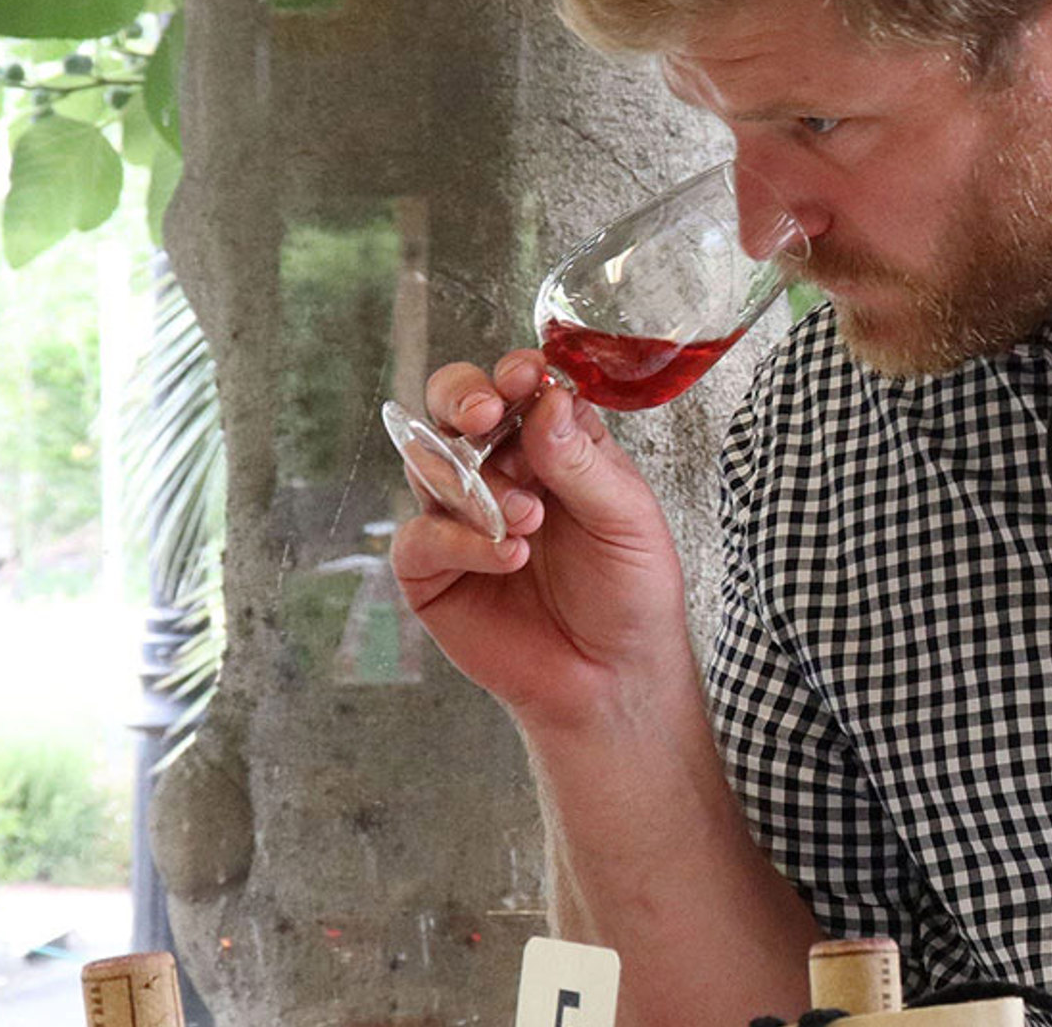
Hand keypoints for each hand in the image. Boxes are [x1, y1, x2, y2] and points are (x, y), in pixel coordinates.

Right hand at [392, 350, 692, 734]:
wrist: (613, 675)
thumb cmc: (630, 592)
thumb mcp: (627, 518)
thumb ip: (583, 460)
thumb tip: (548, 399)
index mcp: (552, 447)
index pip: (520, 391)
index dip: (515, 375)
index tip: (525, 375)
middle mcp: (500, 472)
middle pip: (453, 410)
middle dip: (463, 399)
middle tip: (487, 414)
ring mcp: (459, 517)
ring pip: (429, 463)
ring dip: (477, 481)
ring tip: (530, 517)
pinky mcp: (432, 570)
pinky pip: (421, 536)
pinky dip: (464, 541)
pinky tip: (510, 556)